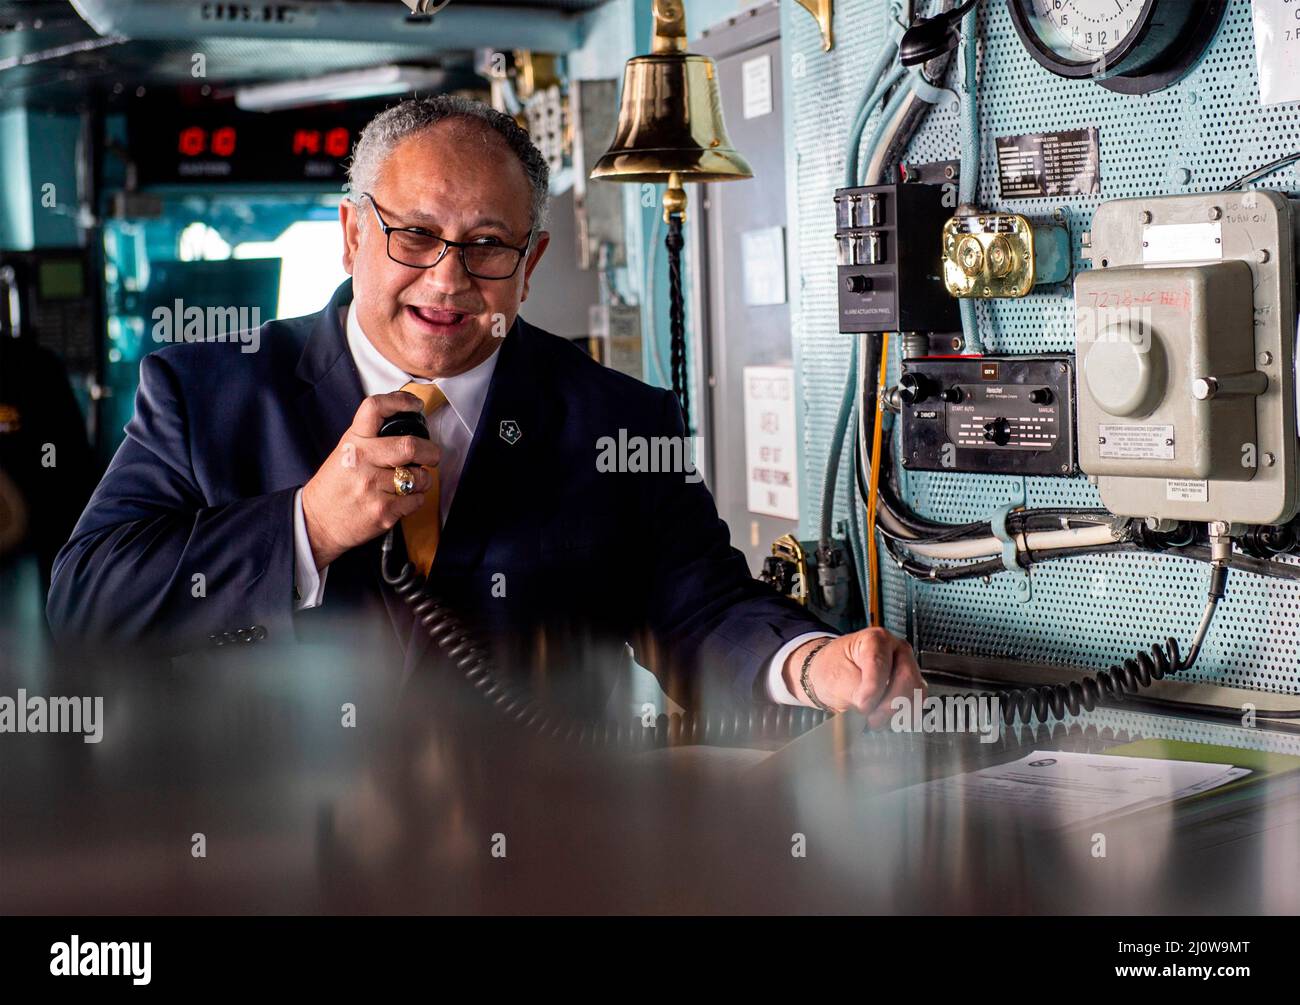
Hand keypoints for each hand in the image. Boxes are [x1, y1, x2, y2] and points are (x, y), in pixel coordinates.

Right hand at [301, 391, 441, 568]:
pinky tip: (401, 499)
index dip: (400, 401)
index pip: (375, 408)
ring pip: (419, 477)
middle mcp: (363, 461)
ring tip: (409, 482)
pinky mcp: (383, 512)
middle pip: (410, 446)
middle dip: (430, 451)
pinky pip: (416, 500)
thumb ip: (372, 439)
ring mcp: (373, 487)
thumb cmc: (335, 486)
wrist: (316, 522)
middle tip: (432, 456)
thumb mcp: (345, 453)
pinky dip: (415, 500)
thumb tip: (408, 426)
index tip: (416, 405)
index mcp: (354, 442)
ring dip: (422, 480)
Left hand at [783, 627, 925, 727]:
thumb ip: (854, 694)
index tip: (862, 706)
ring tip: (874, 721)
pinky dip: (902, 717)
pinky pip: (916, 704)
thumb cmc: (833, 670)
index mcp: (876, 639)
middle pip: (906, 679)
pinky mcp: (911, 687)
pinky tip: (885, 721)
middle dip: (888, 705)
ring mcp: (908, 668)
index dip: (872, 690)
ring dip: (897, 714)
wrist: (834, 673)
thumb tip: (868, 711)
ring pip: (915, 694)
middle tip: (870, 720)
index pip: (881, 664)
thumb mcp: (836, 680)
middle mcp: (898, 650)